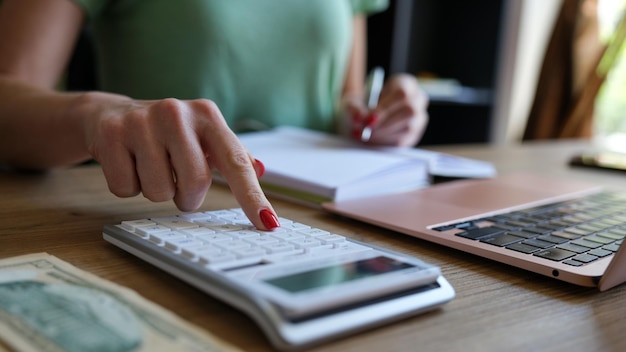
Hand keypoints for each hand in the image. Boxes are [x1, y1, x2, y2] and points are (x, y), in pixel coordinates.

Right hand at [79, 93, 278, 229]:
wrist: (110, 113)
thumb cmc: (167, 133)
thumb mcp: (202, 136)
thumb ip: (232, 154)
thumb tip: (260, 169)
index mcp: (206, 115)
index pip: (236, 163)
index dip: (253, 197)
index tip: (268, 224)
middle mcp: (176, 112)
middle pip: (195, 183)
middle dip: (188, 196)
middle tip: (178, 184)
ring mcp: (141, 122)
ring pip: (159, 191)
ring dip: (158, 192)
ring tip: (150, 168)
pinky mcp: (111, 135)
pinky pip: (126, 189)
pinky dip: (129, 187)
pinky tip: (128, 164)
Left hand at [346, 74, 428, 146]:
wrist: (365, 118)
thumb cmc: (362, 106)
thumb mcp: (353, 103)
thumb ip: (354, 108)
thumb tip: (359, 117)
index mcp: (406, 84)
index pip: (402, 93)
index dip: (386, 107)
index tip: (368, 119)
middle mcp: (417, 99)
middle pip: (409, 111)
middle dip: (384, 124)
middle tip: (365, 131)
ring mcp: (419, 118)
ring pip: (407, 128)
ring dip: (383, 135)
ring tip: (365, 136)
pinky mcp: (414, 135)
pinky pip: (403, 141)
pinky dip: (385, 142)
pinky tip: (372, 140)